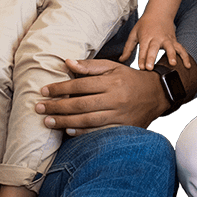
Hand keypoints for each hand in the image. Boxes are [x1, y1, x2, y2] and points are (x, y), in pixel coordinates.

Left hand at [35, 59, 169, 135]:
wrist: (157, 94)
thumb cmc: (130, 79)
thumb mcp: (112, 67)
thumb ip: (89, 66)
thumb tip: (67, 62)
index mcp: (111, 81)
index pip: (80, 85)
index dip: (60, 88)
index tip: (44, 91)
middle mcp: (115, 98)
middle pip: (81, 104)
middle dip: (57, 107)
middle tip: (39, 108)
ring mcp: (119, 115)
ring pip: (88, 120)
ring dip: (65, 122)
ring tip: (48, 122)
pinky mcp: (123, 128)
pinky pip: (100, 132)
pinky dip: (84, 133)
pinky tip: (69, 132)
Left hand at [119, 12, 191, 69]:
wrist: (159, 13)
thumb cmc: (144, 25)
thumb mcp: (134, 33)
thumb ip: (128, 47)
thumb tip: (121, 60)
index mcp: (146, 36)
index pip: (143, 49)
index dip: (142, 58)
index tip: (142, 67)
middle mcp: (157, 38)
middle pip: (154, 48)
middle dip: (152, 57)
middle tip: (151, 68)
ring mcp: (167, 40)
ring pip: (170, 47)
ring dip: (171, 55)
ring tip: (173, 64)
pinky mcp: (174, 41)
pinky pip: (181, 49)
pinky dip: (185, 57)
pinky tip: (187, 66)